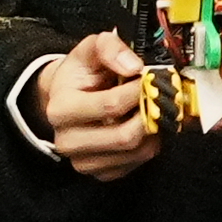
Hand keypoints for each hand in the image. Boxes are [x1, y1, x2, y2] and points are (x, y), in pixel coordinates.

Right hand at [31, 29, 163, 179]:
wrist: (67, 97)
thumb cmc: (81, 75)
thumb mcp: (90, 49)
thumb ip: (110, 48)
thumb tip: (133, 66)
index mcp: (61, 109)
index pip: (111, 106)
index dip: (139, 91)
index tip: (150, 78)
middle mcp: (67, 141)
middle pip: (125, 136)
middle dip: (150, 114)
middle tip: (160, 97)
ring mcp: (83, 161)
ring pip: (135, 152)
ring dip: (152, 130)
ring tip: (150, 109)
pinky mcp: (100, 173)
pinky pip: (136, 163)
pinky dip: (148, 144)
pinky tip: (142, 126)